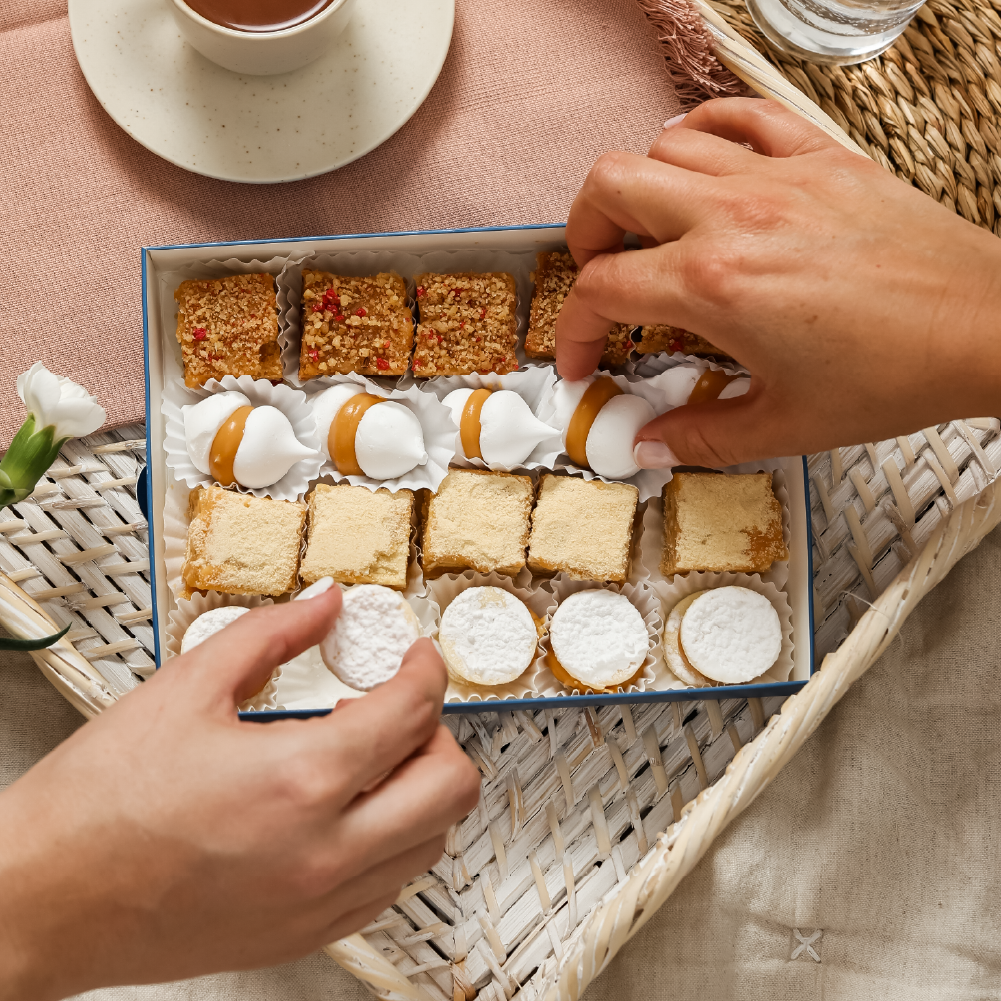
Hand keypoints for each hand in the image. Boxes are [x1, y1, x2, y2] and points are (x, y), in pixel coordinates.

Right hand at [0, 584, 480, 1000]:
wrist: (42, 902)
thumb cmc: (96, 808)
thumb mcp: (186, 687)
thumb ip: (271, 634)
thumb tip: (324, 605)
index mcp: (301, 779)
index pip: (414, 712)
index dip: (426, 669)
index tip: (416, 658)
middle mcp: (325, 850)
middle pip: (450, 785)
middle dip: (439, 731)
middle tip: (400, 708)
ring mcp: (320, 903)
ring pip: (430, 840)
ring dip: (419, 787)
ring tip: (368, 758)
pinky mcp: (305, 936)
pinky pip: (389, 887)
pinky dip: (392, 840)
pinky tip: (348, 812)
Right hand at [555, 98, 1000, 467]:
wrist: (983, 328)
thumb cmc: (894, 374)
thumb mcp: (785, 425)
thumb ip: (700, 438)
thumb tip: (649, 445)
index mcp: (714, 284)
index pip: (601, 288)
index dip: (574, 329)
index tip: (584, 357)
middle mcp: (733, 215)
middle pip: (610, 185)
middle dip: (583, 232)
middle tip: (599, 273)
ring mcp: (777, 176)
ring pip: (665, 142)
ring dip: (640, 186)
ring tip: (652, 229)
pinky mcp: (820, 157)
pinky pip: (740, 114)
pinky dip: (704, 131)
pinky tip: (703, 165)